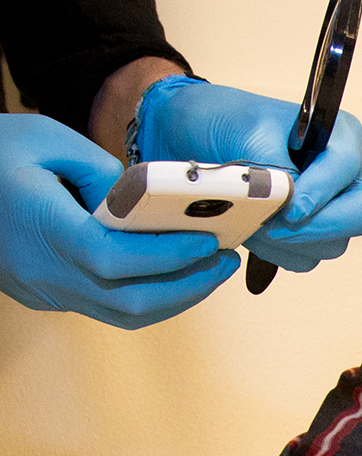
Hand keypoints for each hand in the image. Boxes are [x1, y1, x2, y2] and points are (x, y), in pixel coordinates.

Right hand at [0, 114, 235, 326]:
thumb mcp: (47, 140)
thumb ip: (103, 172)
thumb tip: (147, 203)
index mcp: (43, 229)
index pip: (115, 260)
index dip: (168, 257)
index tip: (208, 243)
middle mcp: (45, 272)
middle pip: (129, 301)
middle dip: (188, 285)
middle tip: (224, 261)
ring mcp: (45, 291)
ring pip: (123, 315)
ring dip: (174, 298)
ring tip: (208, 270)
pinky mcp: (47, 297)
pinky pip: (107, 309)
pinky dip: (147, 297)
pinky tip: (172, 275)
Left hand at [137, 76, 361, 270]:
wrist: (188, 134)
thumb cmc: (222, 119)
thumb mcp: (248, 132)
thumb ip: (276, 171)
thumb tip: (291, 207)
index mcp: (338, 136)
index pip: (346, 169)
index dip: (321, 194)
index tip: (289, 210)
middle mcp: (342, 174)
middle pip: (360, 216)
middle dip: (317, 228)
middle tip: (274, 227)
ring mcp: (328, 207)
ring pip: (332, 244)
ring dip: (290, 242)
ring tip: (252, 221)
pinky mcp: (307, 233)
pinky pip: (305, 258)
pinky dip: (277, 253)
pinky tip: (252, 230)